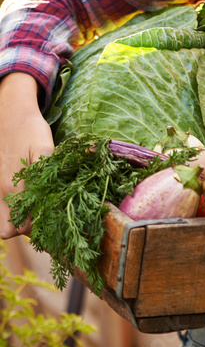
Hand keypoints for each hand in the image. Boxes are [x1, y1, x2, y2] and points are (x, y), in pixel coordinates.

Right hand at [0, 73, 53, 238]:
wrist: (10, 115)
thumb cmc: (29, 130)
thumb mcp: (44, 148)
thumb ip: (46, 173)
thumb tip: (57, 196)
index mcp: (13, 188)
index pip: (22, 227)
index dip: (39, 229)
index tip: (55, 221)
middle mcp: (1, 193)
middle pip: (9, 231)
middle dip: (27, 230)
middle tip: (46, 219)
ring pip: (2, 222)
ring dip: (18, 221)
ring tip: (37, 212)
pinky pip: (1, 208)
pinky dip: (11, 211)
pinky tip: (27, 201)